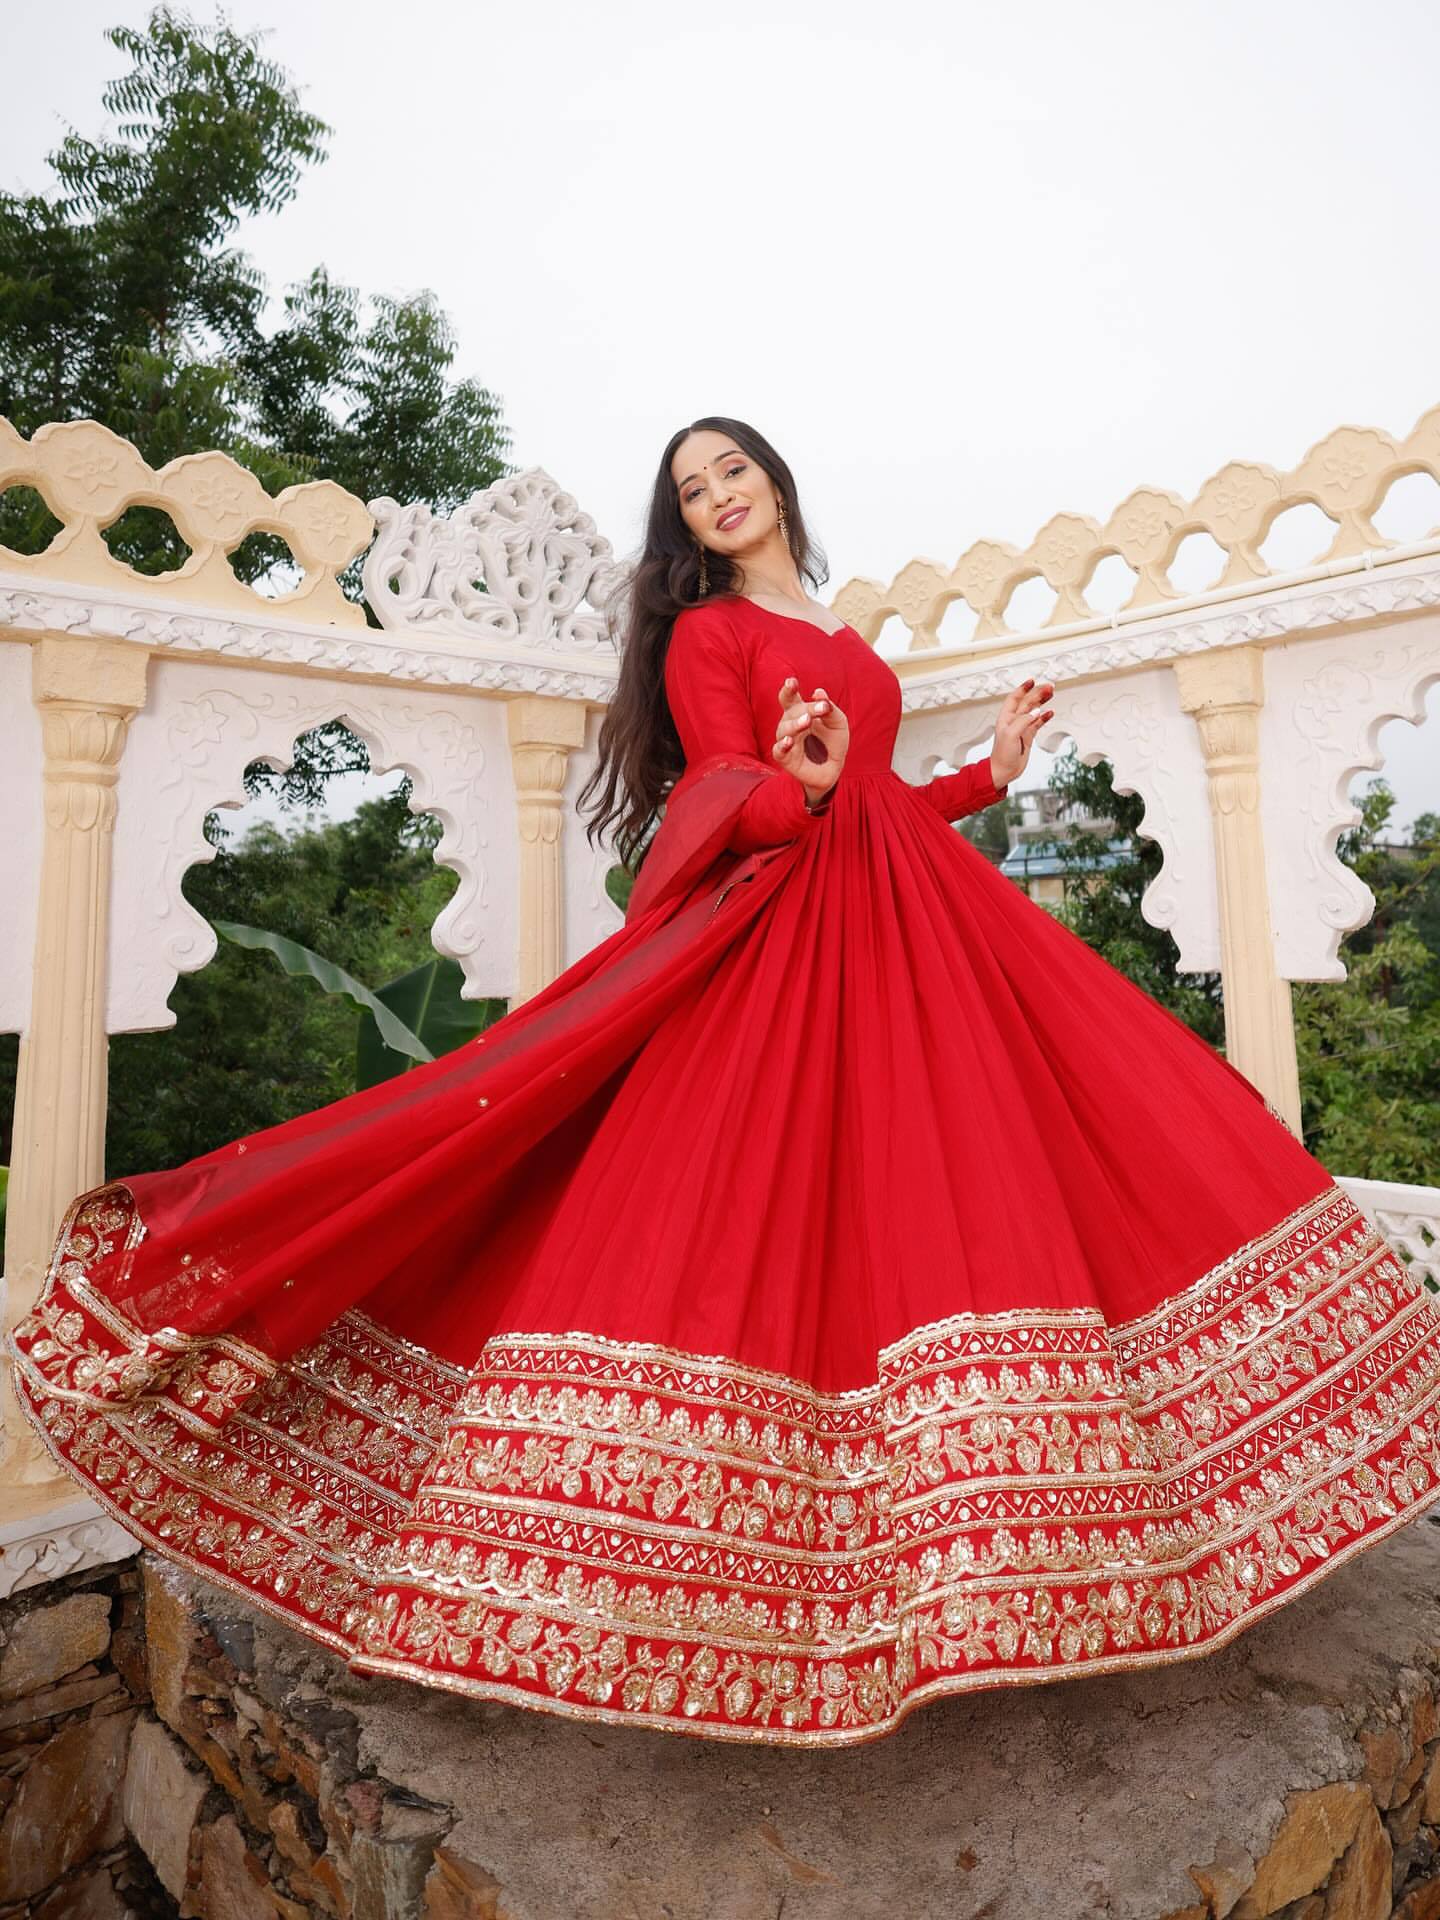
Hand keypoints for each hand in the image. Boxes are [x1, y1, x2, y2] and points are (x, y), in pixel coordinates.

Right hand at [772, 678, 848, 801]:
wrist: (833, 769)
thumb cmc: (833, 742)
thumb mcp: (838, 723)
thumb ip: (831, 709)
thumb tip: (818, 692)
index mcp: (800, 711)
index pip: (790, 697)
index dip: (789, 689)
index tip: (791, 681)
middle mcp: (790, 724)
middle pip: (791, 711)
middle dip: (801, 707)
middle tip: (819, 707)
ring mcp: (786, 741)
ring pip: (785, 729)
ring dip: (796, 724)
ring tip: (807, 721)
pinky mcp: (785, 758)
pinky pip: (779, 751)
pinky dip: (782, 746)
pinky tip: (789, 741)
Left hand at [989, 676, 1054, 787]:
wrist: (1004, 771)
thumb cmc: (1002, 755)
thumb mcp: (1011, 735)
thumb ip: (1023, 721)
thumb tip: (1036, 711)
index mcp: (1005, 718)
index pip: (1014, 698)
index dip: (1023, 689)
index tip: (1032, 681)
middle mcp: (1013, 721)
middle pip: (1027, 702)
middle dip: (1037, 693)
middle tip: (1049, 687)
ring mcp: (1021, 728)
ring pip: (1034, 711)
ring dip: (1042, 702)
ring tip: (1051, 694)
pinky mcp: (1028, 736)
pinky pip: (1037, 723)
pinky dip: (1044, 717)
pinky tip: (1050, 712)